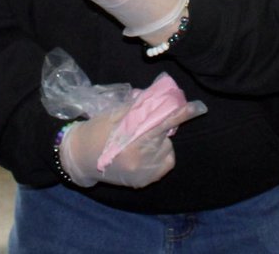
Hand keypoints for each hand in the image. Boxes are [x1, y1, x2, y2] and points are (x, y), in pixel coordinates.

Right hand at [59, 102, 185, 187]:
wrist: (80, 158)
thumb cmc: (95, 132)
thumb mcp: (113, 115)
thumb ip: (135, 107)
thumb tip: (154, 95)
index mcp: (130, 139)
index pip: (161, 123)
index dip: (180, 114)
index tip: (198, 107)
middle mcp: (139, 158)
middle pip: (165, 136)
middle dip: (161, 127)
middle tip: (147, 126)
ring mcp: (143, 173)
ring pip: (166, 149)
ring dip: (159, 142)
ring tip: (140, 142)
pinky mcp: (145, 182)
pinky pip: (165, 163)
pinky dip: (160, 155)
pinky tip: (145, 153)